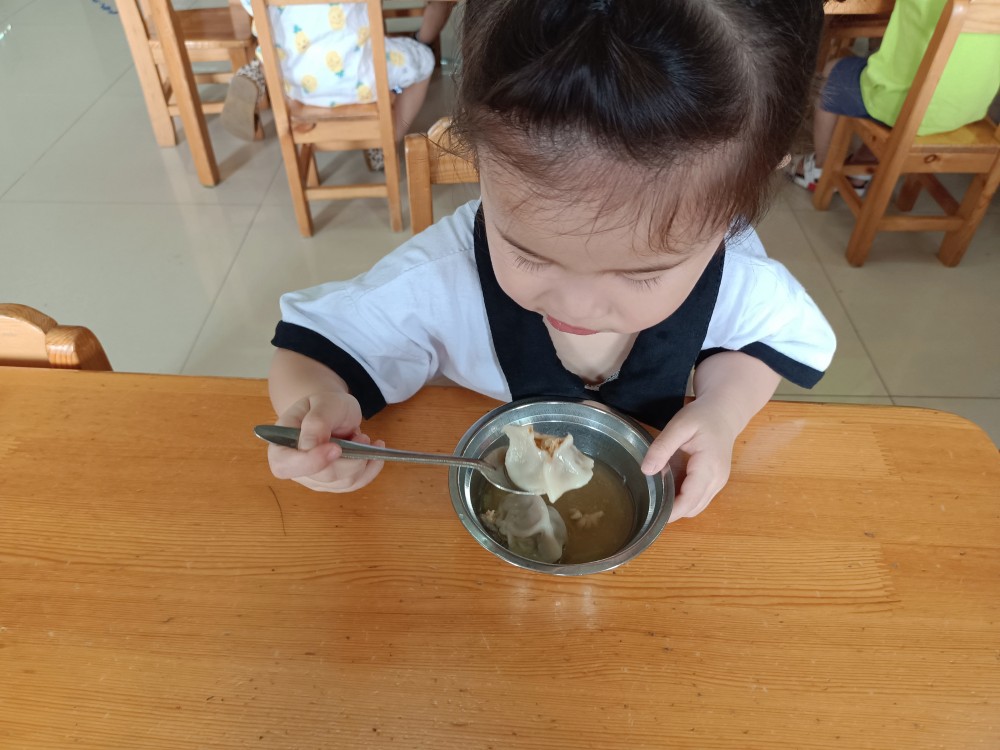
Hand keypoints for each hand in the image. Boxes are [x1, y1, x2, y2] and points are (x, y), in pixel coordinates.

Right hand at [267, 392, 383, 491]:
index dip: (309, 462)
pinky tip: (376, 454)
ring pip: (342, 483)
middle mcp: (296, 468)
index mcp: (281, 446)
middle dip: (348, 458)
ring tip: (365, 439)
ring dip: (361, 461)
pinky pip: (355, 484)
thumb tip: (309, 447)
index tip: (335, 448)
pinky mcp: (335, 483)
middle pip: (322, 476)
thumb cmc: (323, 405)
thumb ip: (316, 422)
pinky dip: (371, 470)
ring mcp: (316, 479)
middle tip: (362, 437)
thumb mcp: (322, 404)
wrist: (331, 411)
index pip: (284, 465)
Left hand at [640, 398, 737, 521]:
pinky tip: (669, 487)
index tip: (651, 515)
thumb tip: (646, 471)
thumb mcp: (679, 425)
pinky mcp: (716, 482)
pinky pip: (699, 499)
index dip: (671, 512)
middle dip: (672, 512)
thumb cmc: (702, 416)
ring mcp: (719, 483)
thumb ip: (662, 447)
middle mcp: (717, 480)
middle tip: (648, 505)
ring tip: (657, 495)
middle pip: (693, 508)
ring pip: (696, 507)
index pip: (690, 499)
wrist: (724, 413)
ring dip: (678, 506)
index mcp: (709, 467)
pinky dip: (684, 499)